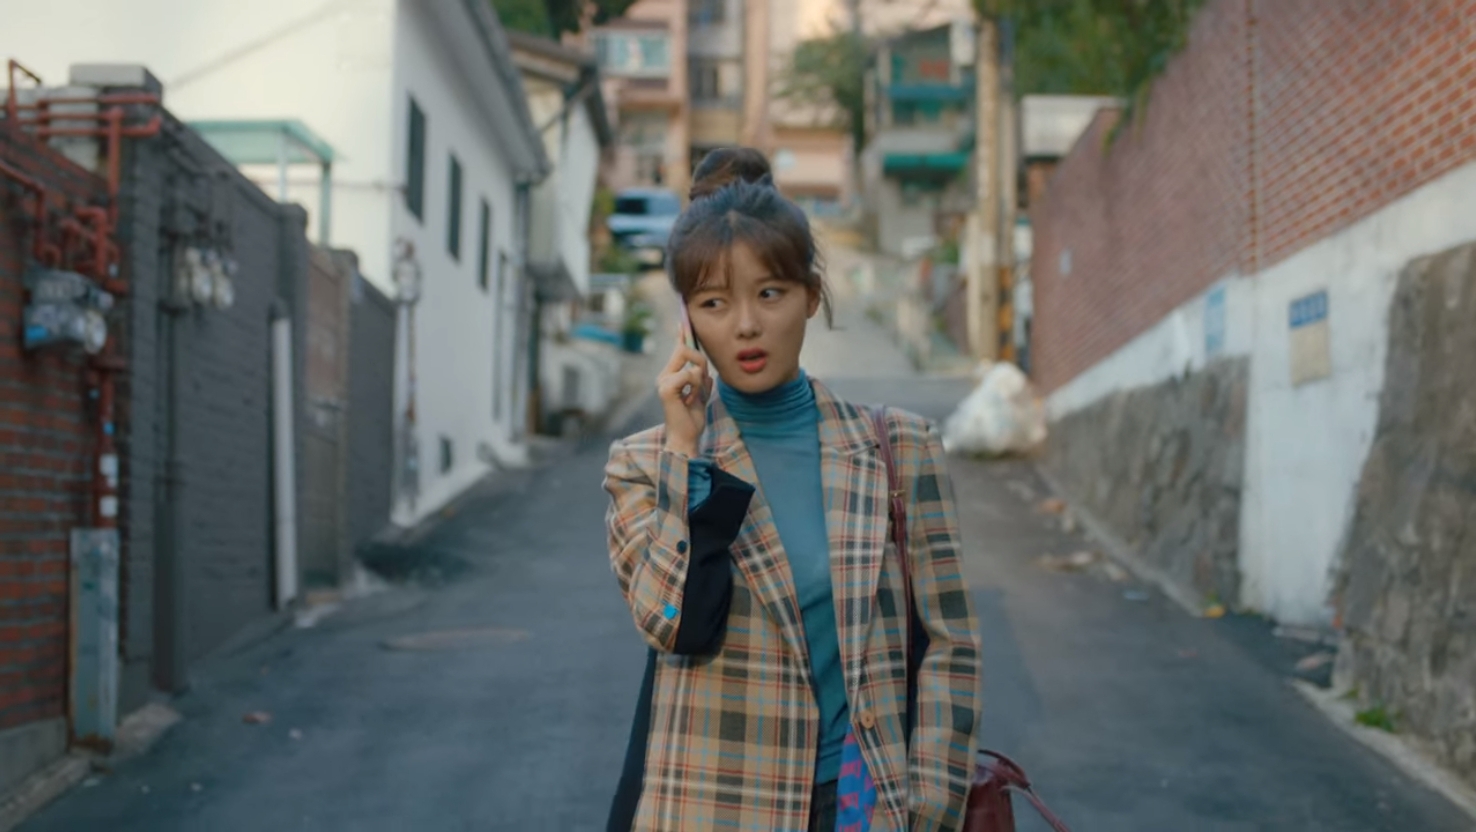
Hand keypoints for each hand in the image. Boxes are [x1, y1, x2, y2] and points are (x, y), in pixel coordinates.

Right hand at [658, 336, 710, 456]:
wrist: (685, 438)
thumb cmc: (692, 419)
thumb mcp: (701, 394)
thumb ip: (701, 378)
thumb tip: (704, 366)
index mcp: (670, 375)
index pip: (678, 349)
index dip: (682, 334)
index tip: (683, 321)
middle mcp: (664, 375)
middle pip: (686, 350)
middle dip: (701, 363)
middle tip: (703, 384)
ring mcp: (663, 381)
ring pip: (692, 363)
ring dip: (701, 381)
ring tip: (695, 398)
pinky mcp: (666, 388)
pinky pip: (690, 375)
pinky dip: (697, 388)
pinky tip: (690, 401)